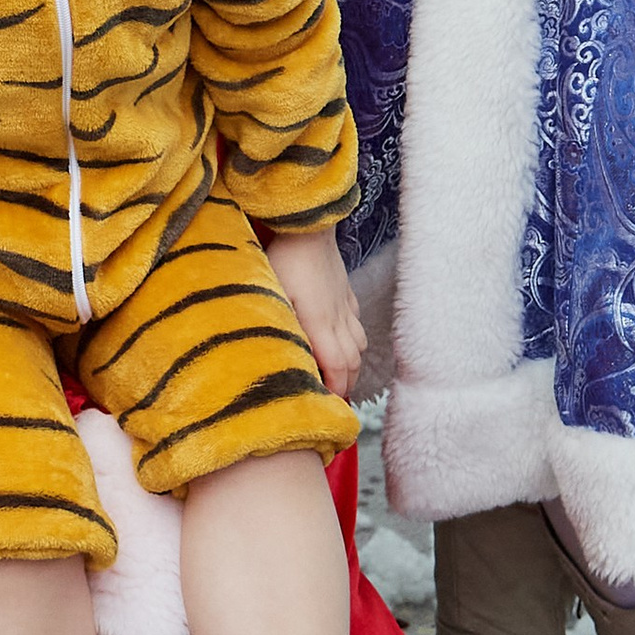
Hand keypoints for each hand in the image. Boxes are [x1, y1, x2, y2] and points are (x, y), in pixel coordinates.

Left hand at [264, 225, 367, 389]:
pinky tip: (345, 341)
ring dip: (352, 366)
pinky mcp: (345, 292)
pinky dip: (354, 341)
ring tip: (343, 378)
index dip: (336, 391)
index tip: (331, 408)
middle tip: (337, 402)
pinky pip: (356, 324)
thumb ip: (282, 328)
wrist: (309, 226)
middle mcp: (338, 319)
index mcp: (320, 325)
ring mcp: (345, 305)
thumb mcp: (275, 296)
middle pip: (352, 361)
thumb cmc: (285, 259)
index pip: (336, 368)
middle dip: (347, 385)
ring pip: (358, 344)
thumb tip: (283, 357)